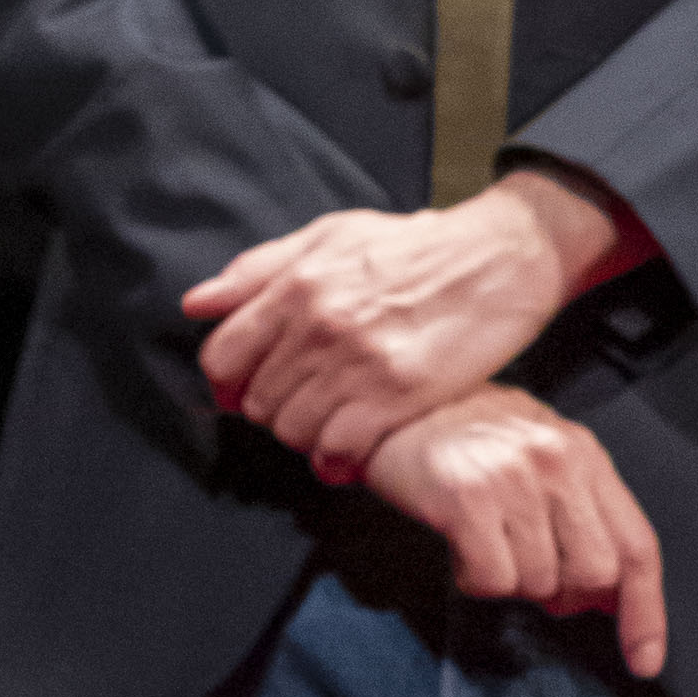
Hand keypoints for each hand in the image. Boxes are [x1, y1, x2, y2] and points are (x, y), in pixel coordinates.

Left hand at [186, 164, 640, 476]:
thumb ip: (259, 269)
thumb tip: (196, 304)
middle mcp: (319, 326)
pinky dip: (335, 461)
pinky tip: (347, 453)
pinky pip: (337, 451)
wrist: (501, 257)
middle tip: (302, 405)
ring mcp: (358, 364)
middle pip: (258, 401)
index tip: (246, 389)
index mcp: (297, 285)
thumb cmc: (417, 245)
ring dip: (305, 437)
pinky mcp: (398, 396)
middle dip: (273, 409)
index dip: (228, 383)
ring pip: (293, 431)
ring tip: (328, 425)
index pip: (223, 357)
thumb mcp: (331, 235)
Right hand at [361, 387, 667, 680]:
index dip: (646, 612)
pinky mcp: (467, 498)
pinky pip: (492, 580)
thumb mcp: (542, 457)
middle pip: (595, 574)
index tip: (645, 661)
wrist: (394, 404)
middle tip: (531, 573)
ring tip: (485, 540)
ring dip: (510, 581)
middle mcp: (559, 463)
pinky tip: (461, 545)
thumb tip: (611, 597)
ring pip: (538, 583)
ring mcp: (514, 479)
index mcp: (586, 455)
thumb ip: (584, 516)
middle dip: (566, 595)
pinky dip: (475, 579)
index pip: (638, 546)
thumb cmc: (469, 435)